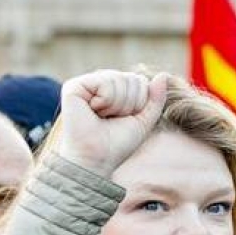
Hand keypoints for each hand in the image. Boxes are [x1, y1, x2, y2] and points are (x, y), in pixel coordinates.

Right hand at [52, 70, 168, 177]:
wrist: (96, 159)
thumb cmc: (116, 144)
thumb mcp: (143, 121)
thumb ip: (155, 99)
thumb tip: (162, 75)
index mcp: (112, 89)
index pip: (139, 81)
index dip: (138, 103)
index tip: (122, 119)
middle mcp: (97, 84)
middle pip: (131, 78)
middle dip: (128, 103)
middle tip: (111, 119)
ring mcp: (84, 84)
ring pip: (118, 79)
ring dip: (117, 105)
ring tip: (101, 117)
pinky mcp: (73, 87)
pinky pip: (104, 82)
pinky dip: (105, 100)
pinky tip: (93, 110)